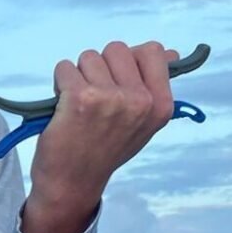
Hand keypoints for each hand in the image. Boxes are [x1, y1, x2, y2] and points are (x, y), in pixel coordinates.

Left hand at [22, 40, 179, 232]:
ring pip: (89, 57)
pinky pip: (65, 68)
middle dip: (101, 67)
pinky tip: (64, 107)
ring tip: (80, 105)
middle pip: (117, 49)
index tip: (119, 81)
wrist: (73, 183)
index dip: (130, 61)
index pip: (152, 51)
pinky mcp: (81, 98)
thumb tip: (172, 54)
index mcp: (161, 105)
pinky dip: (60, 83)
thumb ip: (154, 87)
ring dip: (79, 76)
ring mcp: (111, 98)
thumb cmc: (105, 149)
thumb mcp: (142, 122)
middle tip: (96, 98)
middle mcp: (140, 101)